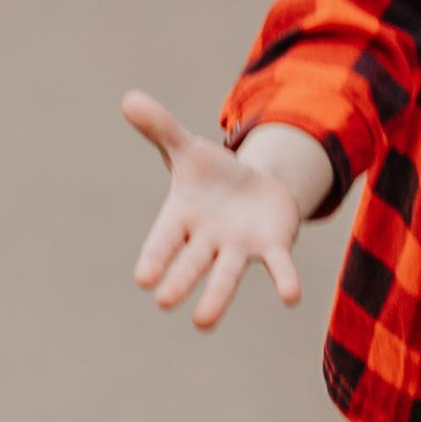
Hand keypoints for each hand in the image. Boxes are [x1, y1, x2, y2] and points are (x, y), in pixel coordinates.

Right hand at [121, 92, 328, 329]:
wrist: (256, 188)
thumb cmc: (213, 176)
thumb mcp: (188, 149)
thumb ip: (161, 129)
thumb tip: (128, 98)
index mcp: (183, 217)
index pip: (165, 239)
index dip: (155, 257)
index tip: (143, 278)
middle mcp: (208, 240)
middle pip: (192, 262)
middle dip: (181, 279)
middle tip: (166, 302)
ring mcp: (239, 247)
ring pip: (226, 275)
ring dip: (217, 298)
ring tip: (202, 323)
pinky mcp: (271, 247)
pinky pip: (278, 266)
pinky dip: (284, 280)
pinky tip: (291, 296)